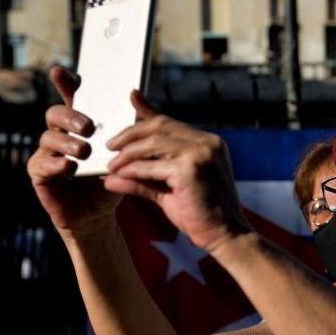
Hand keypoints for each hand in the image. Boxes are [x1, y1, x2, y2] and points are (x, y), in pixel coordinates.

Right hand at [27, 66, 122, 233]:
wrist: (98, 214)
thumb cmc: (109, 179)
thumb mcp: (124, 152)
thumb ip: (128, 126)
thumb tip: (136, 94)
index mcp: (78, 124)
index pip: (70, 98)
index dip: (63, 83)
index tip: (60, 71)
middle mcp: (59, 134)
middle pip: (55, 114)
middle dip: (71, 117)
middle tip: (89, 127)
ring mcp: (47, 153)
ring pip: (48, 138)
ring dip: (68, 144)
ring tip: (85, 152)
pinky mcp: (39, 173)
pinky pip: (42, 163)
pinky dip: (57, 164)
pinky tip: (69, 168)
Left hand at [104, 93, 252, 252]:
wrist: (226, 236)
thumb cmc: (200, 215)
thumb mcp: (168, 190)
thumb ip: (142, 177)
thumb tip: (109, 177)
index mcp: (208, 143)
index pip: (170, 122)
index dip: (147, 111)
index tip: (131, 98)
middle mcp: (207, 143)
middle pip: (160, 126)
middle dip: (131, 133)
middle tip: (110, 145)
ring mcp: (201, 154)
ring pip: (154, 142)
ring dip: (128, 153)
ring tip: (112, 164)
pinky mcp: (191, 169)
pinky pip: (153, 165)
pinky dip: (133, 169)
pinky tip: (121, 175)